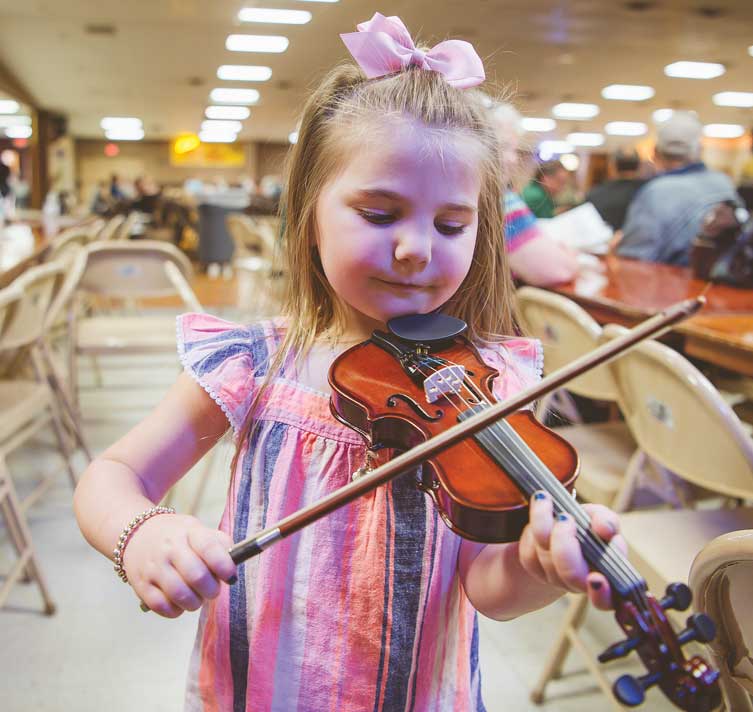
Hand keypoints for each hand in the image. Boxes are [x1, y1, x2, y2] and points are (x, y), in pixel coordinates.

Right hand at [122, 513, 236, 618]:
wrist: (137, 534)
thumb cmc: (176, 536)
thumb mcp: (197, 529)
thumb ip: (218, 542)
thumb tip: (234, 561)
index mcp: (187, 532)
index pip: (209, 548)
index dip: (224, 565)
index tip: (230, 576)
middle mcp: (169, 549)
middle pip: (197, 576)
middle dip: (212, 589)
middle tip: (213, 589)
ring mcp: (153, 568)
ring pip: (180, 595)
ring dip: (196, 602)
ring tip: (197, 597)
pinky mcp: (141, 586)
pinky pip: (163, 607)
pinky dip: (177, 610)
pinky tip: (180, 602)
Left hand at [518, 491, 625, 609]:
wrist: (558, 522)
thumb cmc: (585, 524)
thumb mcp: (599, 517)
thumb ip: (607, 521)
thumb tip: (605, 530)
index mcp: (605, 574)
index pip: (607, 599)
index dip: (602, 594)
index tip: (596, 578)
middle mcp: (579, 582)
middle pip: (571, 574)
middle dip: (565, 543)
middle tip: (565, 517)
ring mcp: (555, 578)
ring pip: (546, 560)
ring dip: (543, 525)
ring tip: (545, 500)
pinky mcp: (534, 569)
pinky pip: (528, 555)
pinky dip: (530, 532)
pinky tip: (537, 514)